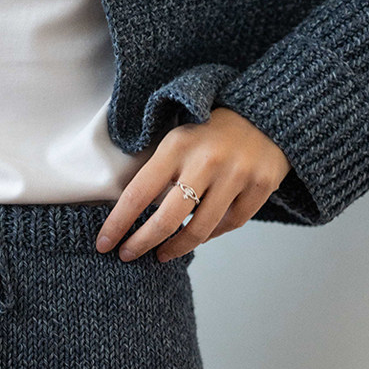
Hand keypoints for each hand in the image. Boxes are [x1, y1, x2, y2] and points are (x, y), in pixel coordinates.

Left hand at [95, 108, 292, 261]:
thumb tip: (130, 215)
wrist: (264, 114)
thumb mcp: (178, 138)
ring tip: (162, 253)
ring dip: (176, 247)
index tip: (104, 244)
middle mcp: (207, 161)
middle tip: (128, 255)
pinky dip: (212, 233)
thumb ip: (158, 170)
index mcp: (177, 145)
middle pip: (167, 219)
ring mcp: (237, 174)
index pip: (138, 193)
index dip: (118, 224)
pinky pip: (230, 224)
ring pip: (201, 229)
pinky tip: (200, 234)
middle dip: (142, 243)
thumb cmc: (209, 132)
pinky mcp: (261, 185)